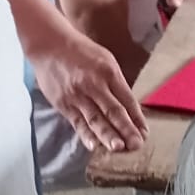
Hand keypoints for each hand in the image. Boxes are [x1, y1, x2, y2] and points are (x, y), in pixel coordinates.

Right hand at [33, 29, 146, 152]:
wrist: (50, 45)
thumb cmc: (81, 52)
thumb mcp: (105, 60)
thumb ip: (116, 83)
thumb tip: (128, 108)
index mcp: (109, 72)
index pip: (127, 99)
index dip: (137, 118)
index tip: (144, 133)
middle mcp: (94, 84)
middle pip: (113, 111)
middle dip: (126, 129)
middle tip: (136, 145)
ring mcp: (78, 95)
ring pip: (95, 119)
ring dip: (108, 135)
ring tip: (119, 148)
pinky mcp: (63, 103)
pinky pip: (77, 122)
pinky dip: (86, 134)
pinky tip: (94, 145)